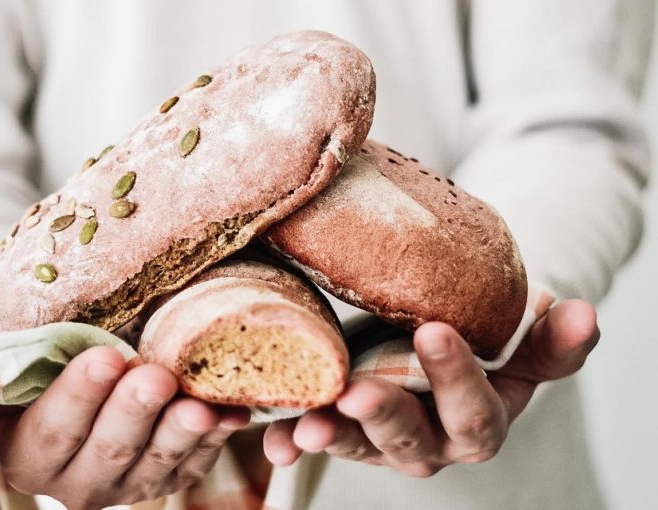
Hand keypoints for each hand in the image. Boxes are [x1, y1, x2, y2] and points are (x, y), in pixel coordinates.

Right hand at [0, 346, 249, 508]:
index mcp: (28, 455)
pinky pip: (196, 462)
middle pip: (109, 449)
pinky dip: (216, 436)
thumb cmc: (48, 370)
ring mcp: (128, 486)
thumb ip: (21, 358)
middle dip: (134, 411)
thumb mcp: (23, 365)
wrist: (84, 393)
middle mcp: (76, 481)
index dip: (78, 395)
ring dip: (180, 432)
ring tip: (199, 406)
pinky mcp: (169, 479)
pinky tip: (233, 414)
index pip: (52, 429)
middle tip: (156, 377)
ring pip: (157, 461)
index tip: (106, 357)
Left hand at [263, 299, 598, 476]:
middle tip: (357, 390)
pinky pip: (316, 441)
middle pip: (411, 439)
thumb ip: (547, 337)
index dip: (458, 378)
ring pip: (357, 445)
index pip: (475, 411)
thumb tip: (585, 313)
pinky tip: (275, 438)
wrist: (435, 344)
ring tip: (307, 426)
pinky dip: (292, 440)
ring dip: (331, 435)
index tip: (435, 332)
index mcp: (479, 419)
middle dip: (385, 415)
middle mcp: (431, 441)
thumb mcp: (516, 340)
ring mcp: (381, 443)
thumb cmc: (479, 340)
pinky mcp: (342, 430)